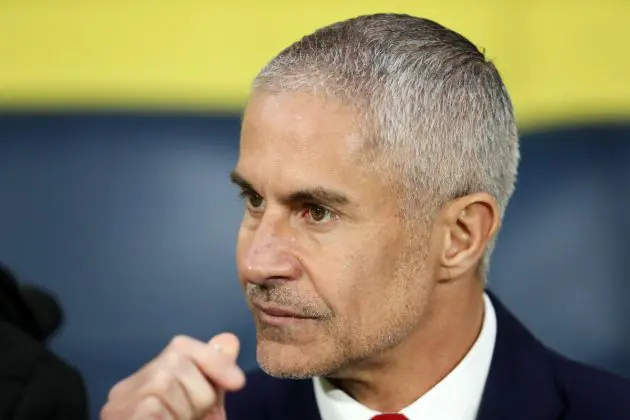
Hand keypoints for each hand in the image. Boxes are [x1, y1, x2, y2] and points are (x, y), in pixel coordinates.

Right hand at [101, 333, 244, 419]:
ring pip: (164, 384)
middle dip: (200, 392)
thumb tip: (229, 339)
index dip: (212, 358)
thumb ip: (214, 378)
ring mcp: (117, 408)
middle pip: (174, 362)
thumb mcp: (204, 411)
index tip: (238, 382)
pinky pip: (153, 408)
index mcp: (147, 383)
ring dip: (186, 411)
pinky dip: (172, 419)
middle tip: (195, 419)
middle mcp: (126, 390)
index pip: (180, 346)